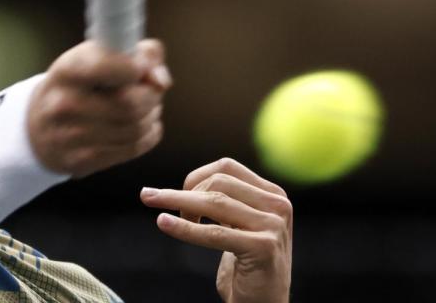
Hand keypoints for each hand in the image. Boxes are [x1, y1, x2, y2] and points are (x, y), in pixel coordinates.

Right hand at [28, 39, 171, 177]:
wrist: (36, 129)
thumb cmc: (76, 86)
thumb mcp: (94, 57)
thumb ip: (135, 53)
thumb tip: (161, 80)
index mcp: (67, 71)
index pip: (107, 65)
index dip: (136, 66)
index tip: (142, 67)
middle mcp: (64, 104)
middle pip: (130, 103)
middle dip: (151, 95)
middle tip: (151, 90)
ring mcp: (72, 137)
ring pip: (136, 127)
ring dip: (152, 115)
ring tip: (146, 107)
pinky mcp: (82, 162)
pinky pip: (133, 148)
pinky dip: (148, 135)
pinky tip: (142, 126)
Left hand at [140, 158, 292, 302]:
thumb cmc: (247, 268)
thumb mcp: (241, 226)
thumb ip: (227, 202)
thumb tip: (186, 185)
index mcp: (273, 195)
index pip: (227, 167)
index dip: (195, 176)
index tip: (174, 194)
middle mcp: (278, 205)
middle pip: (219, 182)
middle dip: (185, 193)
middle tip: (162, 208)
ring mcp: (273, 225)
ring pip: (215, 202)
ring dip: (179, 204)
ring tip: (157, 210)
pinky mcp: (263, 247)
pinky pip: (214, 233)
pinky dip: (184, 228)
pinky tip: (163, 223)